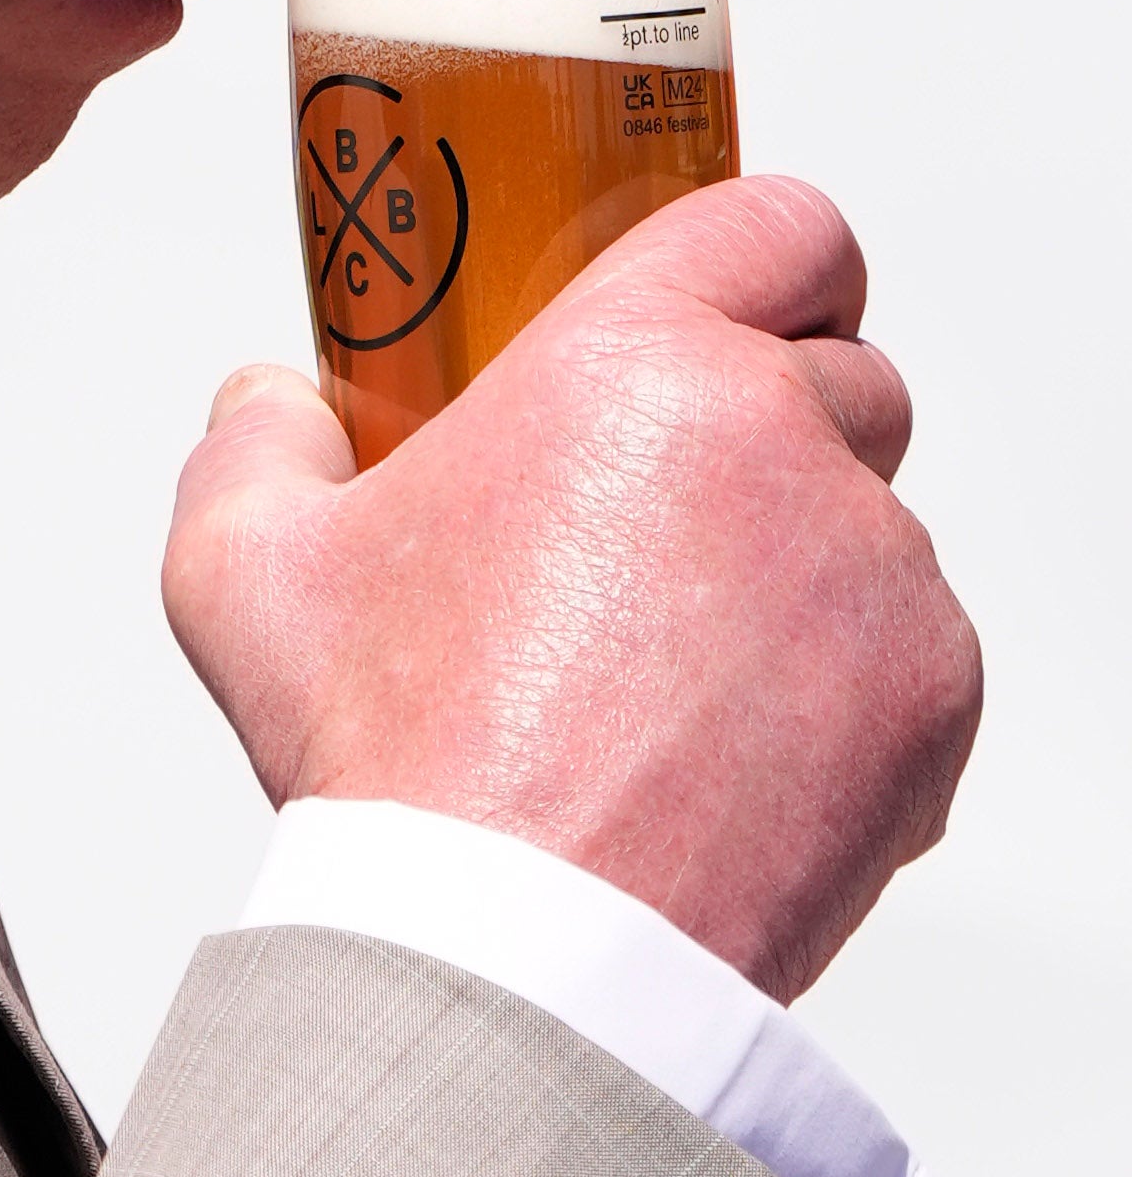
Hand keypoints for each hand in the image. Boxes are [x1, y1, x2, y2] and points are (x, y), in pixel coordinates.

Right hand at [162, 176, 980, 1002]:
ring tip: (669, 674)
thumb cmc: (402, 758)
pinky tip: (722, 755)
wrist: (518, 953)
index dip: (764, 258)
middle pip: (842, 374)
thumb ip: (251, 448)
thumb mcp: (244, 573)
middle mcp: (784, 439)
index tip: (728, 310)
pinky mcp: (932, 697)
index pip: (781, 222)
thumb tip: (267, 402)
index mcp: (634, 363)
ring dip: (799, 572)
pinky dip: (843, 694)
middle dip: (771, 428)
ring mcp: (879, 573)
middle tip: (662, 520)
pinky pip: (910, 659)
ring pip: (873, 528)